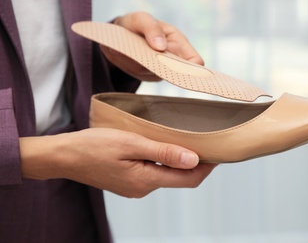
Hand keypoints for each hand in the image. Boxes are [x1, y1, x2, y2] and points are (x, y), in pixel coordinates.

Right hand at [19, 128, 216, 197]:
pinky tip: (164, 148)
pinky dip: (165, 163)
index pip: (188, 179)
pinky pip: (154, 174)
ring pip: (167, 176)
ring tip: (187, 142)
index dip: (207, 167)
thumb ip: (163, 153)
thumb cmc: (94, 146)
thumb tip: (193, 159)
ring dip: (179, 162)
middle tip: (207, 143)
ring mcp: (135, 187)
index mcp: (146, 181)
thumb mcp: (131, 144)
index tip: (218, 152)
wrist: (65, 156)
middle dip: (196, 164)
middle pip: (180, 178)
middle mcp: (143, 189)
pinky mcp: (128, 182)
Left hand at [100, 11, 203, 80]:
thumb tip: (161, 47)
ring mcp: (160, 69)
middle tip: (145, 57)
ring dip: (141, 64)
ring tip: (131, 49)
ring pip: (154, 75)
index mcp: (179, 43)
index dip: (193, 69)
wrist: (118, 34)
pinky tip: (126, 56)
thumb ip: (151, 28)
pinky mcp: (147, 75)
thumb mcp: (141, 19)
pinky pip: (141, 75)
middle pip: (175, 73)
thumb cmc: (135, 24)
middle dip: (160, 68)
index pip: (195, 61)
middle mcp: (173, 58)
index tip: (180, 70)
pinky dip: (132, 67)